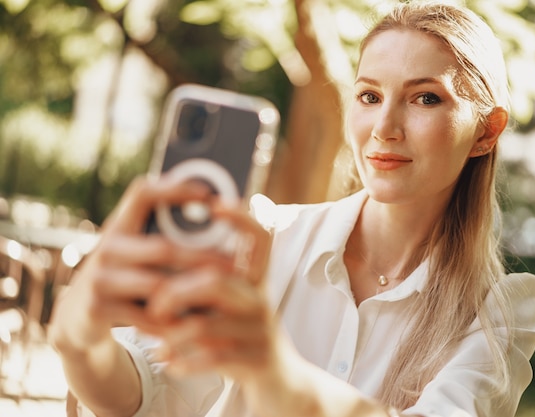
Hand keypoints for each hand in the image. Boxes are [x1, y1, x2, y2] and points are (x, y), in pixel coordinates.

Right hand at [48, 175, 214, 350]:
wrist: (78, 317)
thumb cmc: (123, 276)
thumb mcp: (133, 250)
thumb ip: (160, 235)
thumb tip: (214, 212)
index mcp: (120, 225)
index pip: (143, 193)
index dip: (174, 189)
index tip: (207, 194)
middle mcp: (107, 247)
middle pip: (163, 248)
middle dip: (203, 257)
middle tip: (234, 265)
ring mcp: (100, 278)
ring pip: (158, 285)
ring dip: (193, 292)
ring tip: (222, 295)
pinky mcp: (97, 308)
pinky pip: (147, 316)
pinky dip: (174, 321)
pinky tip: (197, 324)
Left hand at [140, 200, 274, 380]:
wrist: (282, 384)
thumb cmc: (246, 337)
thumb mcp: (238, 306)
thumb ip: (214, 284)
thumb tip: (169, 260)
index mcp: (257, 281)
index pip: (258, 238)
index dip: (240, 218)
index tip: (215, 204)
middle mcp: (261, 300)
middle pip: (214, 280)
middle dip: (174, 292)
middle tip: (155, 306)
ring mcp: (260, 332)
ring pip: (204, 324)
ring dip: (171, 334)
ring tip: (157, 341)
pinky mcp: (255, 361)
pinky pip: (210, 358)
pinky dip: (182, 361)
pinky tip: (169, 362)